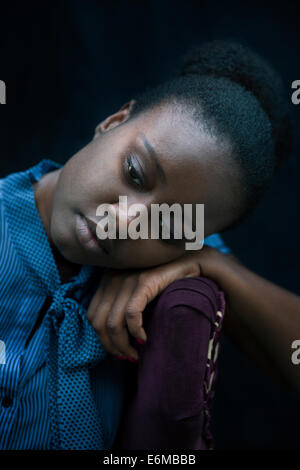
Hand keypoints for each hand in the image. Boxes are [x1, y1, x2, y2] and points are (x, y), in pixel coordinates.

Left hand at [87, 246, 220, 360]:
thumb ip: (121, 305)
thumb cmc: (163, 282)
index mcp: (107, 281)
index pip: (91, 316)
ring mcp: (127, 279)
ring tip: (135, 354)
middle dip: (111, 346)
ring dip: (123, 345)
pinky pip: (131, 314)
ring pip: (113, 323)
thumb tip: (112, 338)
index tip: (118, 351)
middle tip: (127, 357)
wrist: (188, 261)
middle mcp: (112, 278)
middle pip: (98, 323)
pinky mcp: (144, 281)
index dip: (102, 339)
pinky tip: (143, 339)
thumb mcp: (135, 291)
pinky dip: (135, 332)